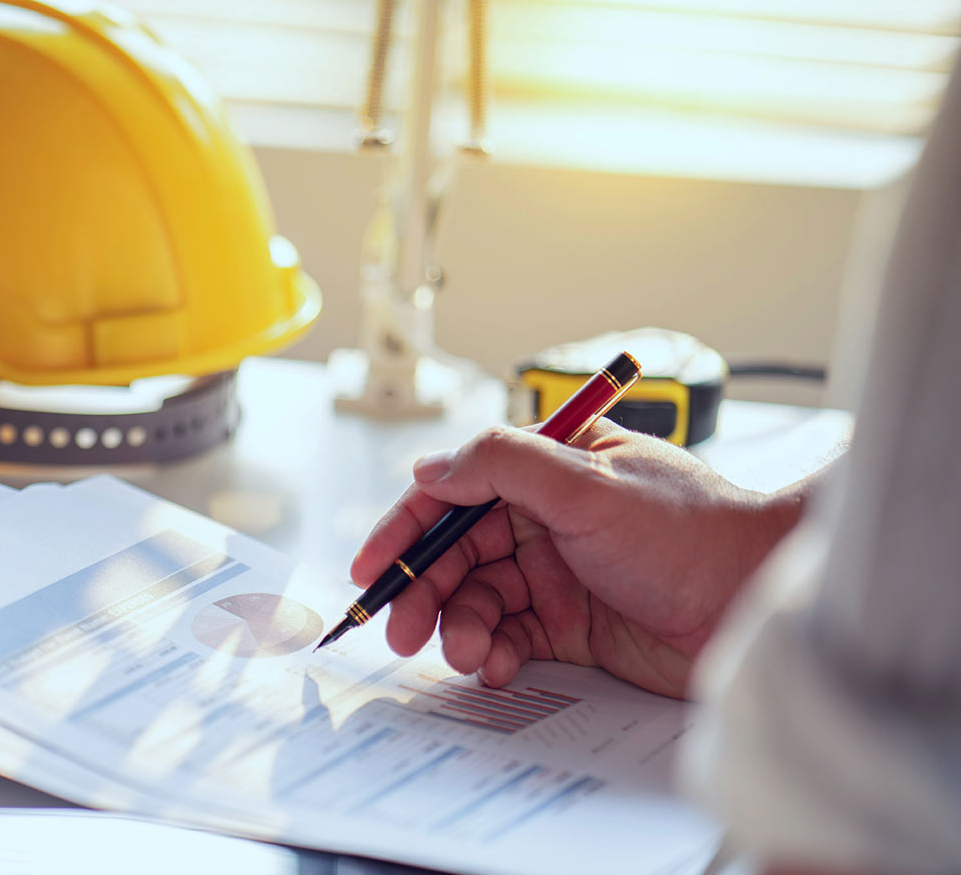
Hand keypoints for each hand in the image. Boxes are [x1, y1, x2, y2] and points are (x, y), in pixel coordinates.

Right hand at [351, 421, 805, 697]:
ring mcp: (555, 575)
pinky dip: (494, 654)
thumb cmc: (693, 531)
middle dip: (423, 592)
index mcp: (546, 470)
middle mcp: (545, 519)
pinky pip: (509, 639)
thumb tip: (429, 466)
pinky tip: (498, 666)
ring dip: (460, 628)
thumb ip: (501, 465)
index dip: (405, 530)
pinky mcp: (571, 629)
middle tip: (400, 630)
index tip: (371, 568)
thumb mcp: (588, 483)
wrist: (760, 602)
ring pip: (477, 601)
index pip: (454, 492)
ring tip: (468, 654)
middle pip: (455, 554)